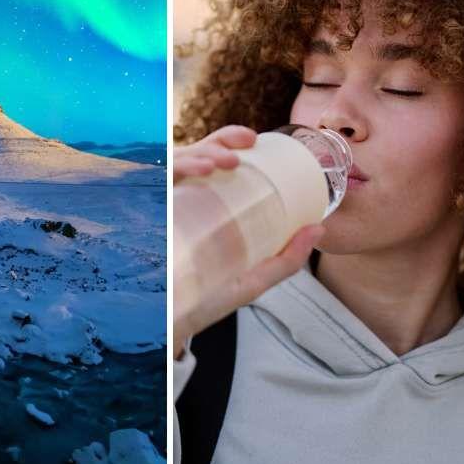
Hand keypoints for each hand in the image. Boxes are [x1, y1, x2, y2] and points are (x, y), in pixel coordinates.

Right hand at [172, 124, 323, 358]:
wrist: (171, 325)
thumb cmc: (206, 300)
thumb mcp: (252, 279)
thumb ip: (285, 259)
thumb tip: (319, 229)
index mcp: (203, 206)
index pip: (210, 161)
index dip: (228, 141)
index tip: (252, 139)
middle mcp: (180, 200)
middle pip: (194, 154)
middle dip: (219, 138)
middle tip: (245, 141)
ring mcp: (160, 205)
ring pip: (175, 160)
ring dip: (201, 152)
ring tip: (226, 161)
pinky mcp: (145, 212)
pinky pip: (157, 179)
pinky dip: (179, 168)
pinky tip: (202, 171)